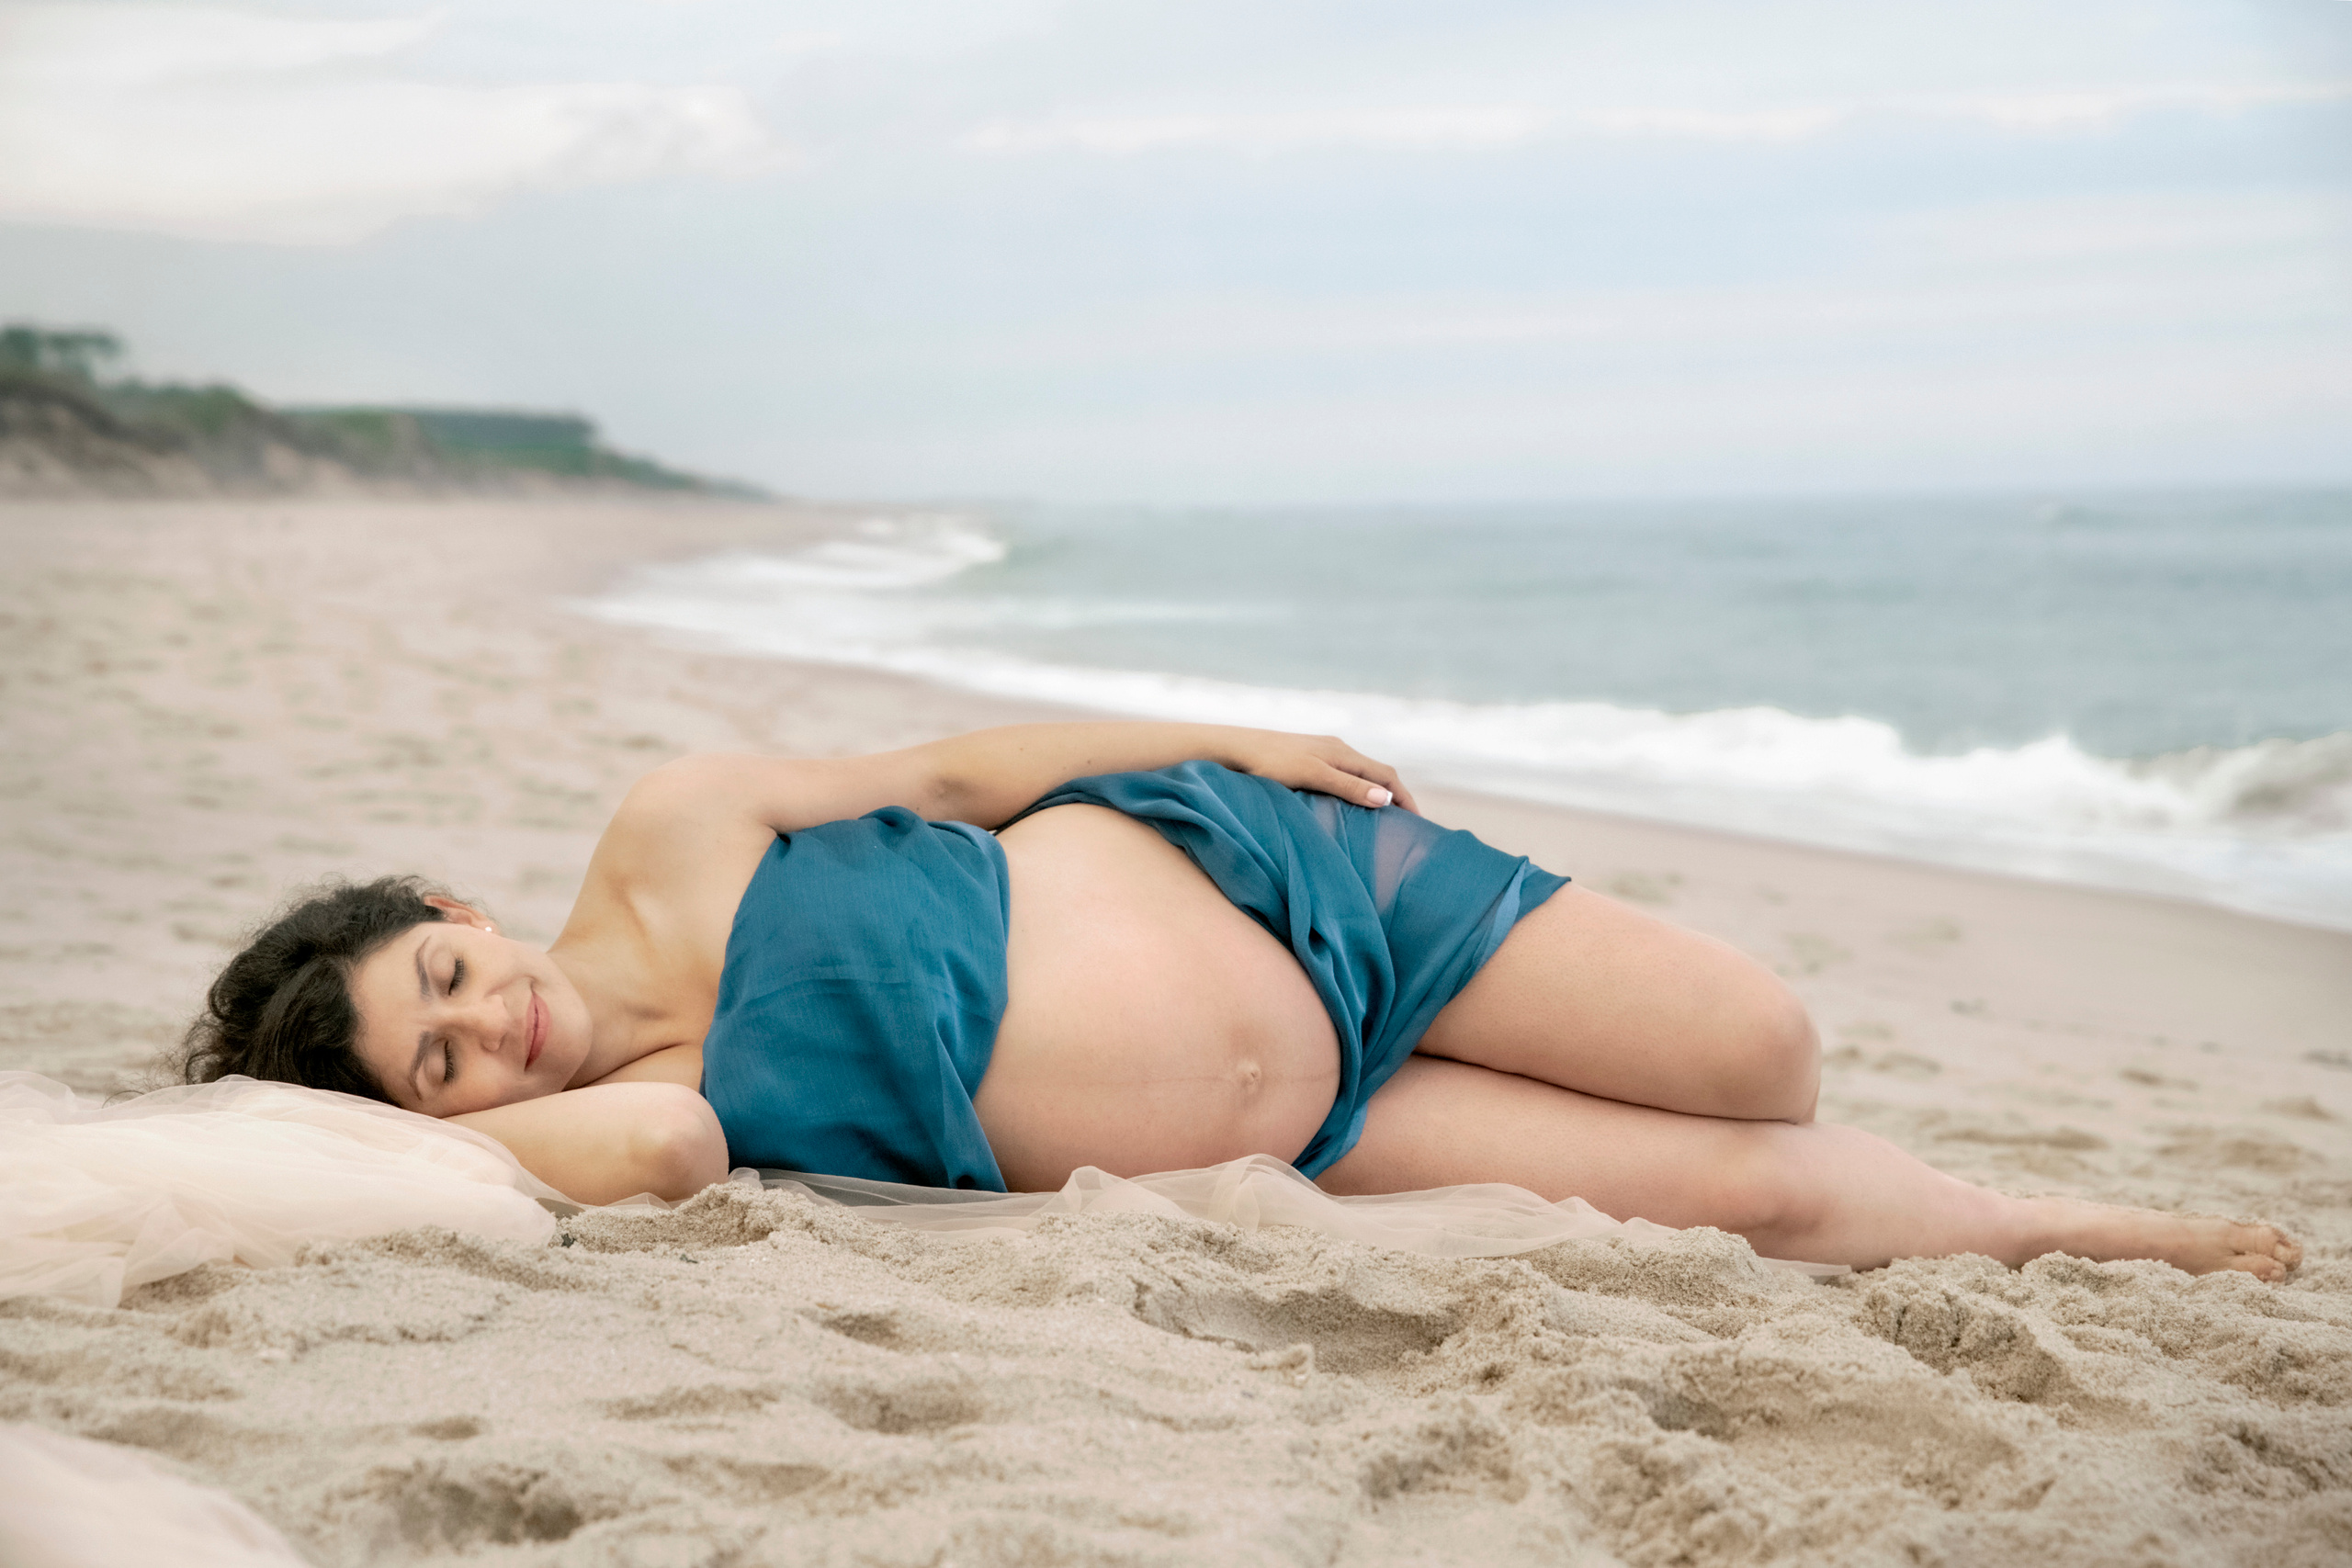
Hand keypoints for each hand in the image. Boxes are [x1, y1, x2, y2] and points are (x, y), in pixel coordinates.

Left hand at [1222, 731, 1419, 812]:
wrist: (1233, 749)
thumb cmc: (1269, 763)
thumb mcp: (1312, 776)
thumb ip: (1347, 787)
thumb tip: (1385, 798)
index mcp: (1343, 752)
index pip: (1386, 775)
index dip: (1404, 798)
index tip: (1417, 823)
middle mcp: (1337, 750)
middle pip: (1376, 774)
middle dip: (1395, 796)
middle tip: (1406, 825)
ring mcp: (1321, 754)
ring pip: (1359, 775)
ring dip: (1375, 795)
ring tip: (1382, 820)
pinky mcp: (1307, 761)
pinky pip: (1343, 777)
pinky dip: (1356, 792)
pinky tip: (1348, 808)